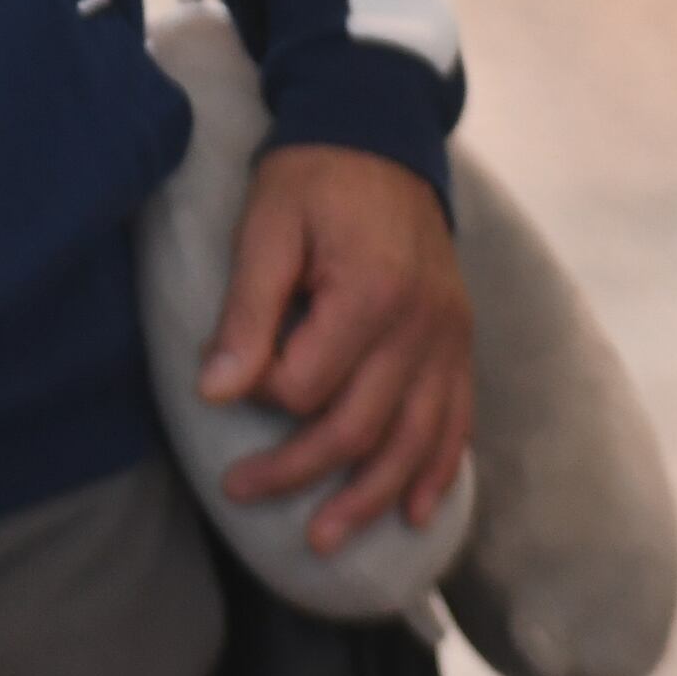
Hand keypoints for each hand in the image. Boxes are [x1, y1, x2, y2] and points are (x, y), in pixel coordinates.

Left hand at [203, 144, 475, 555]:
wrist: (380, 135)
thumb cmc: (313, 179)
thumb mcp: (267, 226)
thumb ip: (247, 311)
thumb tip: (217, 393)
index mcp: (370, 294)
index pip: (307, 384)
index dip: (262, 398)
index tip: (226, 390)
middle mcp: (421, 327)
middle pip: (360, 428)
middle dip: (300, 474)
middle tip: (243, 494)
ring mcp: (448, 338)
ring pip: (414, 442)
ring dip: (371, 498)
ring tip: (327, 540)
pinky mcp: (460, 342)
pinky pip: (456, 421)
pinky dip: (438, 471)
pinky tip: (418, 512)